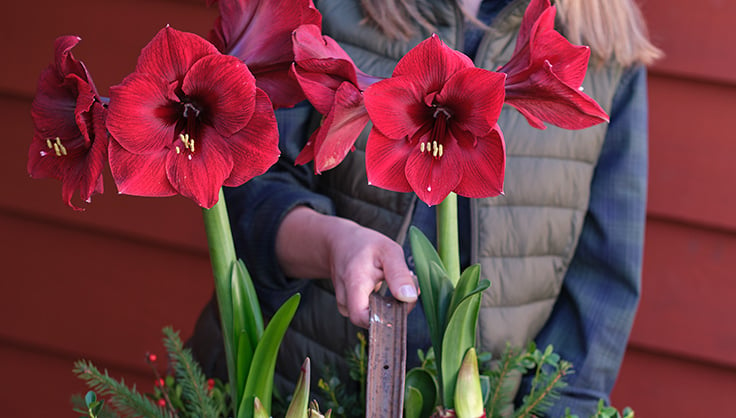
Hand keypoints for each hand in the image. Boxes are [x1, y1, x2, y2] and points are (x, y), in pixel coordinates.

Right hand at [276, 206, 417, 327]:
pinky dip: (376, 306)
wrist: (340, 242)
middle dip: (389, 312)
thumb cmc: (365, 245)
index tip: (401, 304)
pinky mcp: (346, 305)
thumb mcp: (388, 251)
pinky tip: (380, 291)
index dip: (384, 319)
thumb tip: (409, 298)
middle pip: (367, 321)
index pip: (362, 317)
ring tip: (389, 287)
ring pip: (367, 318)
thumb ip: (399, 274)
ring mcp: (343, 303)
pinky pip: (364, 313)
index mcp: (354, 282)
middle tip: (401, 292)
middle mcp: (344, 296)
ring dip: (384, 308)